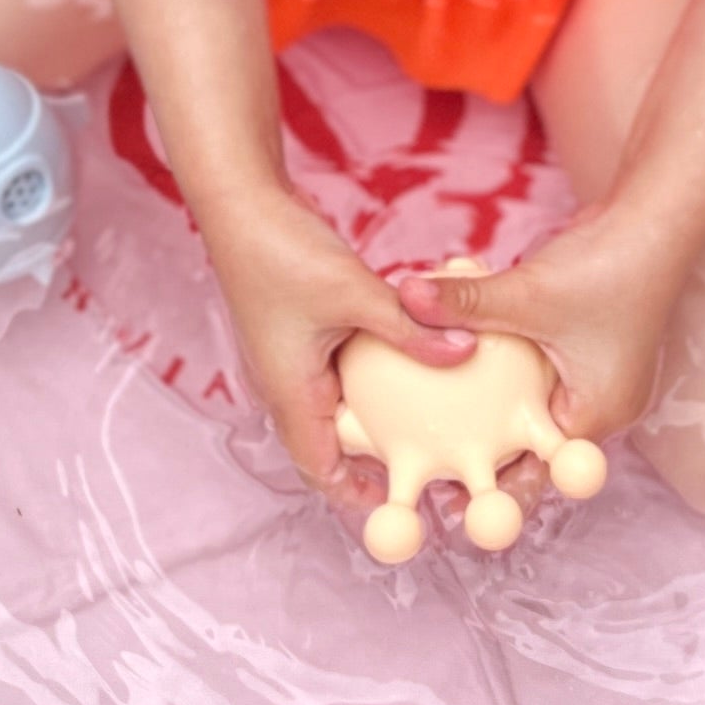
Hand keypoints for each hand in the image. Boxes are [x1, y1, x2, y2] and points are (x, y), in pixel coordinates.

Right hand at [200, 182, 475, 513]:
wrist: (239, 203)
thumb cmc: (282, 252)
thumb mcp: (354, 292)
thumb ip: (408, 327)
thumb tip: (464, 354)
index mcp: (289, 392)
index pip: (319, 469)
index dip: (356, 495)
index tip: (401, 501)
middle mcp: (285, 384)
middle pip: (328, 445)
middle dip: (371, 462)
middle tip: (425, 464)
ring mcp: (290, 359)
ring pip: (333, 409)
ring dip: (370, 421)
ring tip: (422, 424)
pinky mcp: (298, 333)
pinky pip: (335, 375)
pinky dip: (367, 382)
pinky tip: (403, 365)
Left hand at [387, 203, 690, 467]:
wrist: (655, 221)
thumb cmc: (607, 266)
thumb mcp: (527, 293)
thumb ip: (465, 303)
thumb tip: (406, 298)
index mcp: (598, 414)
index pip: (541, 469)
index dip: (494, 484)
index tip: (448, 496)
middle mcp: (606, 406)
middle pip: (540, 447)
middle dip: (493, 456)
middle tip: (436, 467)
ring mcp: (601, 379)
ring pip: (541, 413)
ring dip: (502, 418)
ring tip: (446, 429)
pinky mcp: (592, 352)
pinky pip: (545, 381)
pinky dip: (514, 383)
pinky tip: (474, 373)